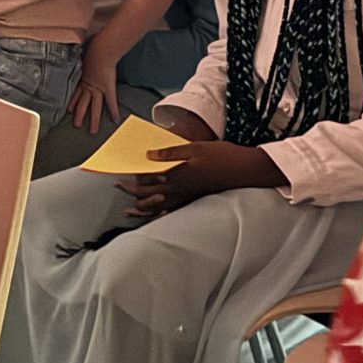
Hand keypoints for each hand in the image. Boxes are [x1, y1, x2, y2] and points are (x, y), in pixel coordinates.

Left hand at [68, 41, 118, 133]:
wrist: (101, 50)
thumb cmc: (93, 48)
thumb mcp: (81, 55)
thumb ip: (78, 59)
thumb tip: (72, 54)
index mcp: (82, 79)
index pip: (76, 94)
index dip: (71, 102)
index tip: (68, 110)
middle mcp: (88, 86)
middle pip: (83, 104)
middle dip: (79, 115)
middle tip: (76, 125)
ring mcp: (98, 88)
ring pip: (95, 107)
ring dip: (93, 119)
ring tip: (93, 131)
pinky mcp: (108, 88)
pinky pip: (111, 102)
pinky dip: (114, 111)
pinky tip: (115, 120)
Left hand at [116, 140, 281, 217]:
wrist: (244, 170)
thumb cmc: (221, 155)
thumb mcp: (195, 147)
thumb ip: (170, 152)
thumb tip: (149, 155)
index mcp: (177, 174)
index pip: (147, 179)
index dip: (131, 179)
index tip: (118, 177)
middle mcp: (179, 188)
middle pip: (149, 194)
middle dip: (132, 192)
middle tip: (118, 188)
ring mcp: (187, 195)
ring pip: (159, 206)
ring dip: (143, 207)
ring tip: (130, 209)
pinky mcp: (195, 198)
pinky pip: (174, 209)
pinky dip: (161, 213)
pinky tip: (156, 214)